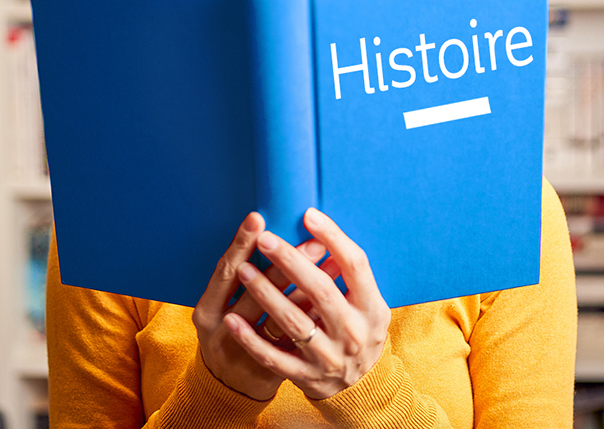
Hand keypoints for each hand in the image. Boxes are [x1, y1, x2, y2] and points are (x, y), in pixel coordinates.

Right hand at [192, 212, 326, 400]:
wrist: (227, 388)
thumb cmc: (226, 330)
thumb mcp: (219, 304)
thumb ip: (238, 273)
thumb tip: (269, 233)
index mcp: (206, 311)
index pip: (224, 272)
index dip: (240, 244)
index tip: (258, 218)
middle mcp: (223, 334)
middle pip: (257, 293)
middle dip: (288, 264)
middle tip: (313, 240)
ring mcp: (248, 356)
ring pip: (282, 319)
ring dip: (309, 288)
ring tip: (331, 262)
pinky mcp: (272, 372)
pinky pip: (300, 341)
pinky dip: (315, 317)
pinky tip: (332, 297)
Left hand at [223, 208, 390, 399]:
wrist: (361, 389)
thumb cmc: (359, 330)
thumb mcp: (367, 303)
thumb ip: (349, 274)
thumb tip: (321, 231)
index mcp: (371, 307)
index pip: (355, 265)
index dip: (334, 238)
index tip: (309, 215)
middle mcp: (353, 332)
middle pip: (320, 290)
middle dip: (290, 262)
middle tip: (265, 239)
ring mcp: (329, 357)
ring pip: (293, 322)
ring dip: (266, 293)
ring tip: (243, 269)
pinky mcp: (306, 377)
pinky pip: (274, 357)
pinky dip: (251, 339)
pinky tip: (232, 319)